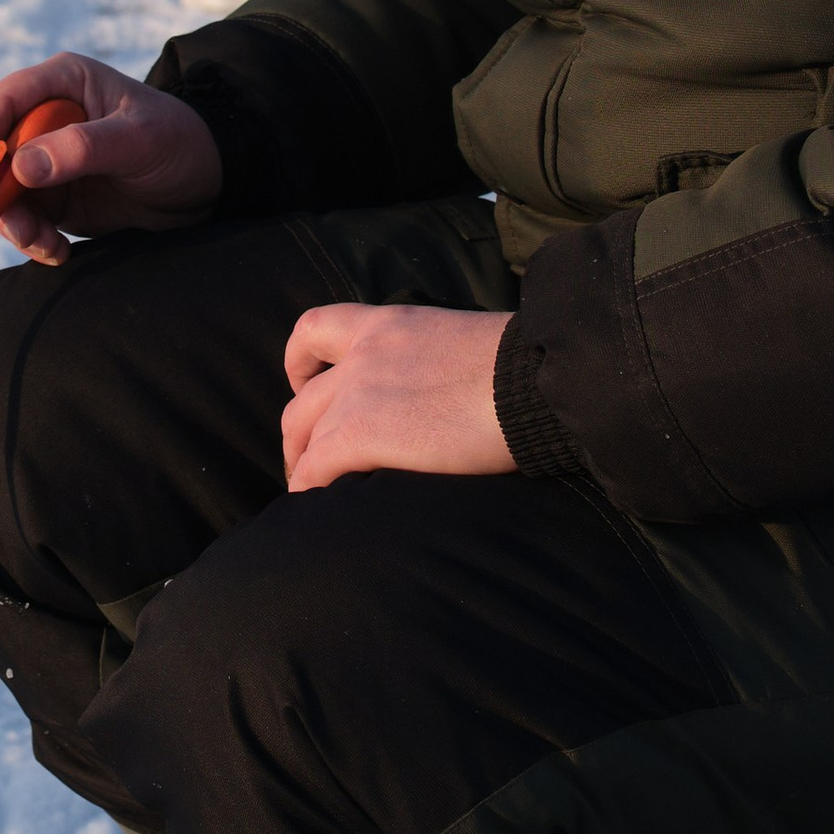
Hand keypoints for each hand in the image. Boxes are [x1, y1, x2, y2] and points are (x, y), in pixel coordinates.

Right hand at [0, 52, 220, 266]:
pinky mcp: (55, 196)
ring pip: (3, 193)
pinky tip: (58, 252)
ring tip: (48, 247)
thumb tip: (21, 166)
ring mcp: (47, 158)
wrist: (208, 183)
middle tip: (12, 230)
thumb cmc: (179, 143)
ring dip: (15, 225)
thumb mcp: (138, 140)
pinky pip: (25, 219)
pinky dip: (33, 240)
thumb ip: (82, 148)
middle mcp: (46, 117)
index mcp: (62, 83)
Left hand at [280, 303, 514, 492]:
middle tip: (309, 462)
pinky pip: (315, 469)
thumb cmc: (524, 369)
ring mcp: (358, 393)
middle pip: (303, 399)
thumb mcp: (464, 344)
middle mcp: (363, 353)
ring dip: (302, 467)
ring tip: (314, 493)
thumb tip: (445, 396)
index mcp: (389, 324)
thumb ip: (435, 362)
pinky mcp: (361, 433)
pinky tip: (320, 509)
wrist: (535, 379)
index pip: (317, 328)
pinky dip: (310, 490)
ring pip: (303, 436)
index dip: (299, 361)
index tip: (304, 385)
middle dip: (298, 435)